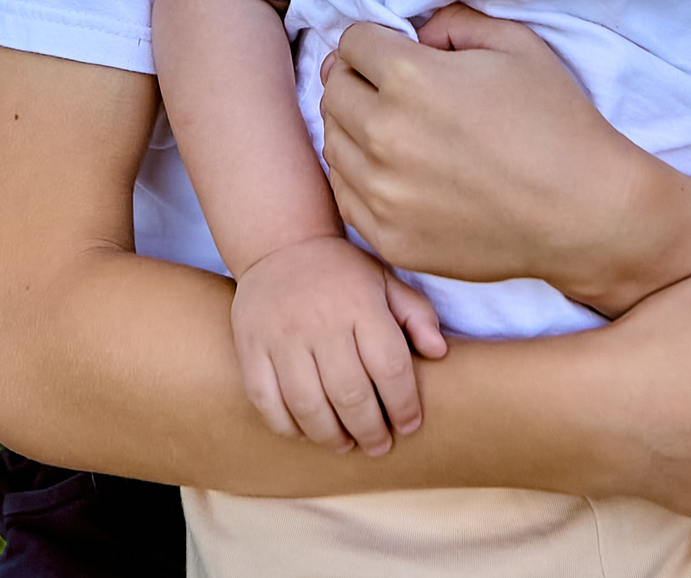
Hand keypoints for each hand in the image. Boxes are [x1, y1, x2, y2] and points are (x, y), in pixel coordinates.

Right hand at [230, 236, 445, 456]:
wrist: (279, 246)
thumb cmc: (341, 273)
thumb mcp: (384, 281)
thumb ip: (416, 314)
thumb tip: (439, 352)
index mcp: (359, 305)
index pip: (389, 367)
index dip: (404, 404)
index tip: (410, 425)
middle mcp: (320, 322)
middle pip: (350, 394)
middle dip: (370, 430)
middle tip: (379, 446)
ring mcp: (281, 337)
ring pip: (307, 405)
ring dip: (331, 436)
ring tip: (346, 444)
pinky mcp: (251, 347)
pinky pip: (266, 401)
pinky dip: (288, 426)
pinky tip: (307, 431)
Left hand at [317, 7, 690, 309]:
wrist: (585, 215)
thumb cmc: (557, 123)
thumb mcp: (515, 44)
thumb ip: (453, 23)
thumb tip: (415, 34)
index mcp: (409, 78)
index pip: (353, 42)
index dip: (377, 41)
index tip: (398, 53)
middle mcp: (383, 134)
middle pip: (335, 89)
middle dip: (360, 79)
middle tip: (394, 89)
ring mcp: (381, 193)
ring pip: (333, 141)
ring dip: (356, 127)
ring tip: (399, 130)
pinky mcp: (388, 237)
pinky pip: (346, 194)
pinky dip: (361, 177)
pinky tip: (397, 172)